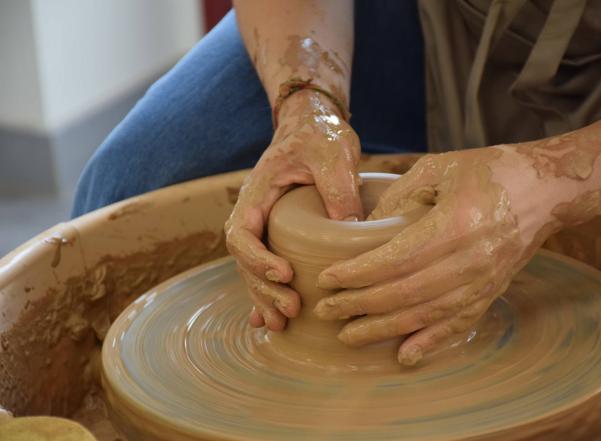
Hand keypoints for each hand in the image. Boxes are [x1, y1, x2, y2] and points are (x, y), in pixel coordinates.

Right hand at [225, 89, 361, 330]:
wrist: (313, 123)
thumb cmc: (321, 135)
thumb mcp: (334, 156)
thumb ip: (339, 190)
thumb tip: (351, 232)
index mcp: (258, 192)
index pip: (241, 233)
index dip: (257, 259)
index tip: (284, 273)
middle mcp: (254, 211)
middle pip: (244, 260)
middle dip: (264, 288)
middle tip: (291, 310)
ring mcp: (264, 224)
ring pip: (253, 268)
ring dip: (265, 296)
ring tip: (282, 323)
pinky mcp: (278, 232)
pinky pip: (265, 265)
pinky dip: (265, 292)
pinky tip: (270, 319)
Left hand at [313, 147, 559, 365]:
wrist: (546, 190)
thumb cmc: (488, 171)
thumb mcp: (437, 169)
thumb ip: (397, 197)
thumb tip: (361, 229)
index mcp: (456, 225)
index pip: (395, 260)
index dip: (357, 274)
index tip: (327, 279)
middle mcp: (471, 262)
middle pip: (404, 294)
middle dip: (359, 305)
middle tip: (326, 310)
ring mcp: (485, 283)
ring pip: (425, 316)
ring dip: (383, 329)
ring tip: (349, 335)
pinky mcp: (492, 293)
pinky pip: (457, 325)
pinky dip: (430, 343)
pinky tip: (404, 356)